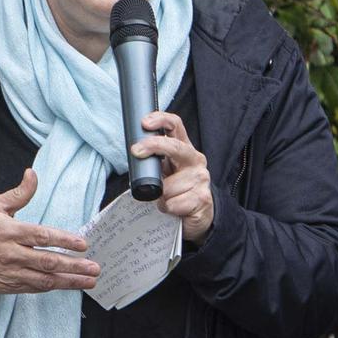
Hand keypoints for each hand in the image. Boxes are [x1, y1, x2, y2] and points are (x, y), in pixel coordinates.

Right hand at [0, 169, 100, 294]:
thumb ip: (18, 193)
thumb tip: (32, 174)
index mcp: (11, 232)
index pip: (41, 236)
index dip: (63, 240)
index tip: (82, 244)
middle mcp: (13, 254)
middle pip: (48, 261)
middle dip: (74, 265)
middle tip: (94, 267)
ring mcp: (12, 272)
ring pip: (45, 279)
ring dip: (69, 281)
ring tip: (89, 280)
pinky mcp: (10, 285)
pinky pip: (35, 288)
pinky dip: (53, 287)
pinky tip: (69, 285)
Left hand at [133, 111, 214, 243]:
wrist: (198, 218)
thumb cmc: (177, 193)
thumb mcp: (164, 173)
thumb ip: (153, 163)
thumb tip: (135, 156)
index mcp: (184, 150)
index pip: (175, 126)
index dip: (161, 119)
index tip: (145, 123)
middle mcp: (195, 160)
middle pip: (175, 147)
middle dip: (153, 146)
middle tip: (136, 151)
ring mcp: (201, 179)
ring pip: (167, 185)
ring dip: (159, 196)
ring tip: (167, 199)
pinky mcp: (202, 198)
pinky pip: (172, 203)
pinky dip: (166, 208)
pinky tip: (174, 209)